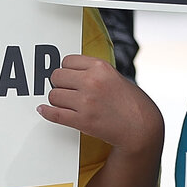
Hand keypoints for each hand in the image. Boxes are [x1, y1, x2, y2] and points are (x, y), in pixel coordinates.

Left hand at [40, 53, 162, 152]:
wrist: (141, 126)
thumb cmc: (131, 102)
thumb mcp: (115, 77)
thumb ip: (94, 72)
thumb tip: (69, 72)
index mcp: (101, 67)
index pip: (68, 60)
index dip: (67, 69)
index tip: (68, 76)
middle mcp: (92, 82)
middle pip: (56, 76)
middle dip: (59, 84)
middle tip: (66, 90)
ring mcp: (86, 102)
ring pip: (53, 95)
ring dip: (57, 99)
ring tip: (66, 103)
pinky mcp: (83, 121)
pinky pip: (54, 114)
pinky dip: (46, 112)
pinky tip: (44, 110)